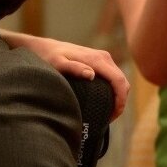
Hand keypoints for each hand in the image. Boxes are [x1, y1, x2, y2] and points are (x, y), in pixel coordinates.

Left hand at [4, 32, 128, 119]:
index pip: (118, 81)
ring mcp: (102, 58)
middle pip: (122, 82)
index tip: (113, 116)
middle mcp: (103, 57)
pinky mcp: (99, 62)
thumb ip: (73, 68)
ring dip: (118, 96)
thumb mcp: (57, 64)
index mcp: (97, 59)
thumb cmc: (48, 57)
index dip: (120, 100)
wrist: (43, 47)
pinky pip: (112, 77)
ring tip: (106, 113)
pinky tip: (103, 102)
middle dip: (120, 102)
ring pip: (119, 80)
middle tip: (109, 119)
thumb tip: (91, 75)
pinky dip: (113, 90)